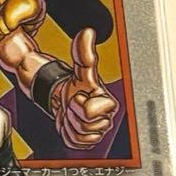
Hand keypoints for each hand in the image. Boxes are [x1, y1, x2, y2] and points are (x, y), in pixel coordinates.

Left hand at [52, 28, 117, 148]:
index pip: (88, 112)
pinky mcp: (89, 143)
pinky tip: (72, 122)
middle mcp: (108, 120)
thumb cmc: (76, 85)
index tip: (79, 95)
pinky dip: (68, 133)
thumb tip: (87, 32)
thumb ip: (84, 52)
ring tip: (73, 112)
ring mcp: (99, 133)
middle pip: (83, 125)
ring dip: (70, 122)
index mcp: (109, 105)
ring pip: (79, 135)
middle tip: (74, 103)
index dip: (79, 103)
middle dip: (72, 113)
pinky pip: (75, 143)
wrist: (66, 99)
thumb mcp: (80, 69)